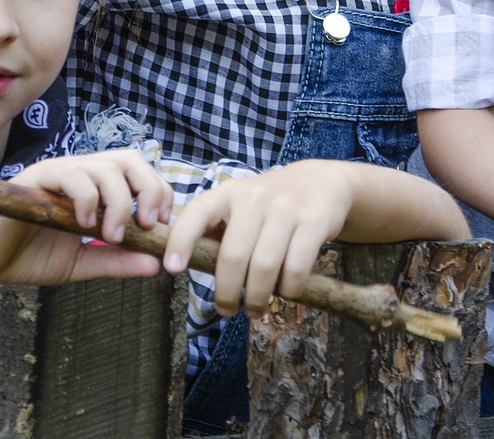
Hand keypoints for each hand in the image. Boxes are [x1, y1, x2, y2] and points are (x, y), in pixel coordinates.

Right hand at [0, 149, 173, 285]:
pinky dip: (87, 198)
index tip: (160, 226)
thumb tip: (155, 266)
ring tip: (109, 234)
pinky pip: (71, 174)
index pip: (137, 172)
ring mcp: (59, 172)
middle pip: (129, 159)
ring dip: (118, 201)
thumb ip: (115, 261)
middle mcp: (80, 173)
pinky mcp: (36, 177)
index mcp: (93, 188)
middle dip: (148, 189)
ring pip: (105, 167)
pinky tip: (84, 225)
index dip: (157, 192)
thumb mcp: (81, 263)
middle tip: (147, 225)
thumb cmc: (26, 256)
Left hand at [160, 162, 352, 316]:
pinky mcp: (313, 220)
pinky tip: (286, 293)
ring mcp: (285, 207)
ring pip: (264, 266)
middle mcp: (254, 196)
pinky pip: (296, 267)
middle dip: (226, 292)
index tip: (172, 269)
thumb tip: (180, 265)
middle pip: (233, 255)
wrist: (321, 182)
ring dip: (256, 298)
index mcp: (228, 193)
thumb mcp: (239, 207)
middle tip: (227, 310)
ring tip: (254, 310)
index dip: (181, 240)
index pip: (196, 213)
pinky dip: (289, 289)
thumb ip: (214, 230)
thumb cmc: (269, 205)